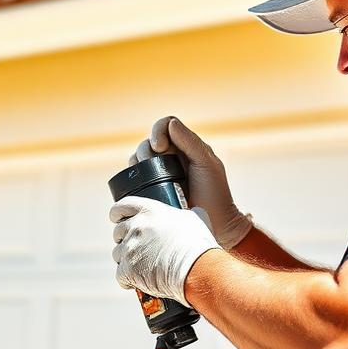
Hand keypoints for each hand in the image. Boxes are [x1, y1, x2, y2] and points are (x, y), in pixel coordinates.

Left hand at [110, 197, 218, 306]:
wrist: (197, 269)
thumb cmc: (198, 245)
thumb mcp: (195, 220)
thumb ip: (188, 213)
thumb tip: (194, 211)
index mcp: (149, 211)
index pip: (121, 207)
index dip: (118, 215)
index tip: (118, 220)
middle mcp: (136, 226)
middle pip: (118, 232)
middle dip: (125, 240)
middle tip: (138, 249)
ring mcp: (130, 248)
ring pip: (118, 254)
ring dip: (127, 260)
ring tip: (144, 267)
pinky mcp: (127, 269)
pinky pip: (120, 275)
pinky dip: (128, 280)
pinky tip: (139, 282)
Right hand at [130, 116, 252, 247]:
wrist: (215, 224)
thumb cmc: (215, 192)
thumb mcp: (207, 164)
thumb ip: (191, 142)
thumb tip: (171, 124)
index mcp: (184, 146)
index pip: (165, 126)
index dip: (157, 131)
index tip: (160, 147)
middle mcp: (170, 157)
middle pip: (148, 142)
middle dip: (147, 150)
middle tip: (154, 164)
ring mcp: (159, 174)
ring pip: (137, 159)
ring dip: (138, 163)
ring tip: (150, 178)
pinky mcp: (150, 190)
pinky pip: (134, 178)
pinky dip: (132, 178)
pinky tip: (140, 186)